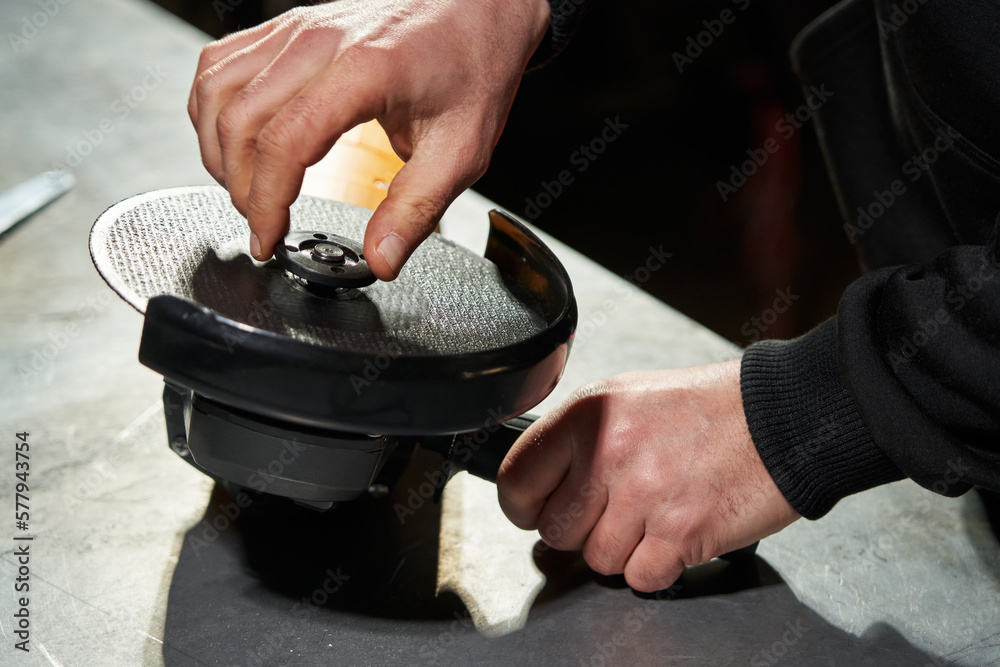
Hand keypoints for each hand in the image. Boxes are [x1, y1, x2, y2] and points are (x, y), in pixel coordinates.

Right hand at [188, 0, 549, 278]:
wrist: (480, 8)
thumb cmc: (473, 66)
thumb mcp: (461, 151)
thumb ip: (416, 209)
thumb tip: (381, 259)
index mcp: (363, 71)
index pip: (285, 143)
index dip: (265, 202)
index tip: (268, 239)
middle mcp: (319, 41)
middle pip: (240, 119)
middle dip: (240, 186)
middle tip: (260, 224)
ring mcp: (298, 28)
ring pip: (217, 88)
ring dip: (217, 148)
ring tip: (243, 191)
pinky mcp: (290, 25)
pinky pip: (222, 62)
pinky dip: (212, 107)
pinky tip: (231, 139)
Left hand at [497, 360, 799, 591]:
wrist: (780, 416)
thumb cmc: (709, 407)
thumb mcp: (628, 397)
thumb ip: (581, 437)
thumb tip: (544, 483)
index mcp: (589, 415)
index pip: (518, 479)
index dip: (525, 505)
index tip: (537, 511)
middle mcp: (609, 453)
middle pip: (556, 530)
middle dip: (582, 530)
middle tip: (615, 511)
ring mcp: (644, 495)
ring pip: (597, 559)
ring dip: (624, 549)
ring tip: (654, 516)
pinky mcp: (680, 532)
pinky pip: (640, 577)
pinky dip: (657, 566)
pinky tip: (675, 534)